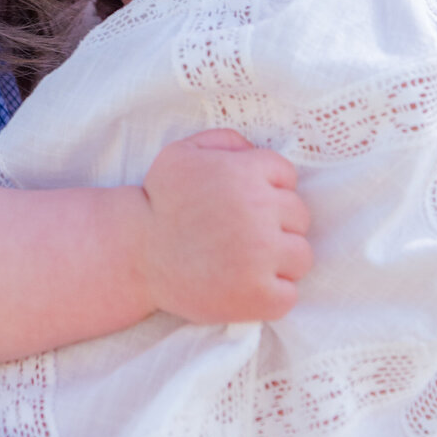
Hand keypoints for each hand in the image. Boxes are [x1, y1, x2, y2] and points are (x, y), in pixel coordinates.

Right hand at [139, 129, 310, 322]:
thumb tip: (254, 150)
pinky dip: (272, 293)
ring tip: (246, 261)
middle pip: (299, 217)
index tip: (242, 204)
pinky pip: (289, 293)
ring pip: (301, 255)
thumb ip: (224, 141)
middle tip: (241, 234)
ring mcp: (262, 256)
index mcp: (245, 173)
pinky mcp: (260, 296)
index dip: (266, 188)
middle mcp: (259, 211)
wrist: (135, 256)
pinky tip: (244, 285)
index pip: (286, 176)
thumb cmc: (159, 203)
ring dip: (279, 259)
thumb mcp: (181, 153)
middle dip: (275, 223)